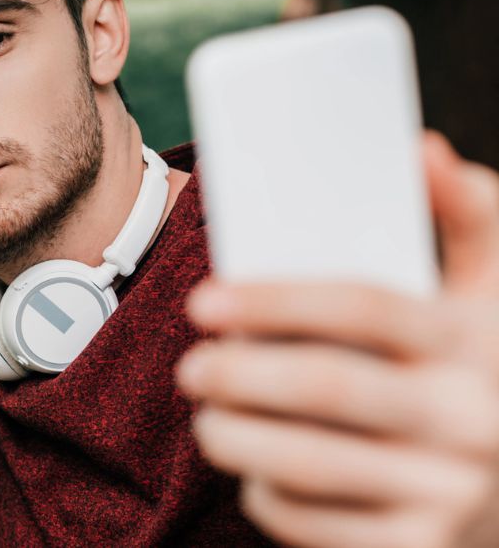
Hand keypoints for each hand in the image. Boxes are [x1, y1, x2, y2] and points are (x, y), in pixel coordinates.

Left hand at [177, 132, 498, 547]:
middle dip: (238, 374)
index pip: (364, 306)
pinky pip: (315, 525)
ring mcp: (446, 493)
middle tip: (191, 367)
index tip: (203, 301)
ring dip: (235, 436)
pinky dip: (266, 496)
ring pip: (310, 465)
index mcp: (474, 339)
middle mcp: (469, 419)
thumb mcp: (493, 289)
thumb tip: (418, 150)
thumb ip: (465, 215)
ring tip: (206, 416)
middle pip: (327, 387)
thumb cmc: (483, 365)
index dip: (274, 300)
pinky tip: (253, 471)